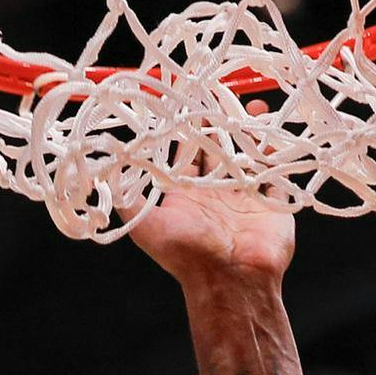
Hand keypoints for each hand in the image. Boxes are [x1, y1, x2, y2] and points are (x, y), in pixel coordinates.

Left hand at [130, 104, 295, 284]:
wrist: (231, 281)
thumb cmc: (186, 253)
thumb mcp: (145, 225)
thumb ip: (127, 198)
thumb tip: (98, 175)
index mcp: (186, 193)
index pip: (185, 152)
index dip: (187, 127)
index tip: (189, 101)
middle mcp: (214, 192)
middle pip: (217, 148)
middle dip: (220, 122)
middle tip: (223, 93)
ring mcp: (244, 197)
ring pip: (247, 156)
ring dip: (250, 132)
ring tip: (253, 105)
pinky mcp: (270, 203)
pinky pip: (275, 173)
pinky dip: (277, 154)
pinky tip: (276, 133)